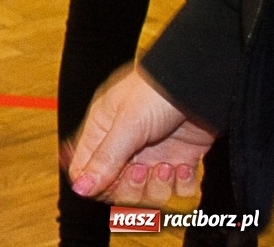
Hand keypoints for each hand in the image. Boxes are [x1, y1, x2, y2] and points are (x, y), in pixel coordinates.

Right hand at [63, 66, 213, 206]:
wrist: (200, 84)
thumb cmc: (157, 91)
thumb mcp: (127, 124)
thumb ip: (104, 159)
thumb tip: (79, 188)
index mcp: (102, 134)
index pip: (86, 173)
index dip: (97, 185)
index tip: (113, 183)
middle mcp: (125, 149)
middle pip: (118, 190)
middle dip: (133, 187)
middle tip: (144, 168)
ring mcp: (153, 156)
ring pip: (148, 194)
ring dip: (160, 187)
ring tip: (168, 166)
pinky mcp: (180, 161)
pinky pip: (178, 190)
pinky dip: (183, 184)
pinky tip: (184, 166)